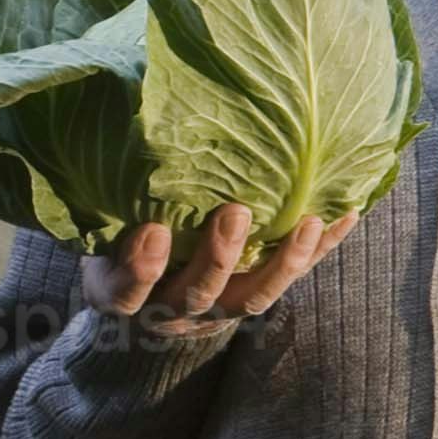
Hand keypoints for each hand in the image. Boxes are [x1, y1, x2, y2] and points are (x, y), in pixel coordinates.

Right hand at [79, 207, 352, 327]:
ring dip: (281, 262)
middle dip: (217, 256)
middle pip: (199, 294)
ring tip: (305, 223)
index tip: (152, 231)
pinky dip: (318, 250)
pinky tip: (346, 214)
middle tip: (234, 213)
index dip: (141, 268)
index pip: (128, 291)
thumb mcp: (92, 233)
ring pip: (253, 297)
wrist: (144, 302)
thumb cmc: (112, 244)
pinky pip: (289, 277)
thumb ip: (99, 203)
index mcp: (124, 295)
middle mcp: (174, 309)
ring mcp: (219, 309)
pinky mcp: (254, 295)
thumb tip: (99, 129)